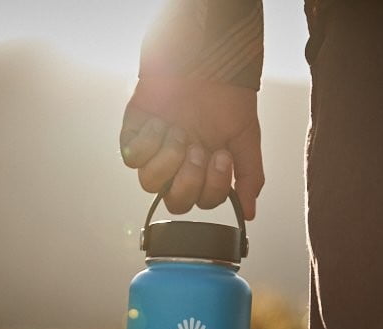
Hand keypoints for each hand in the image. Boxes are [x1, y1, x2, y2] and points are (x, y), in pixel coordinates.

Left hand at [119, 77, 263, 219]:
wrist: (206, 60)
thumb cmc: (226, 98)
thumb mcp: (245, 138)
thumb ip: (249, 176)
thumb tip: (250, 213)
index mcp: (203, 171)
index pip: (201, 201)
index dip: (211, 185)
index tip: (220, 154)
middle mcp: (177, 167)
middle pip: (174, 201)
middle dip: (188, 178)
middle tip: (197, 148)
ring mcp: (154, 152)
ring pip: (149, 183)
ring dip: (168, 158)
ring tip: (179, 132)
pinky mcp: (133, 136)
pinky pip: (132, 158)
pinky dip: (148, 141)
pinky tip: (160, 121)